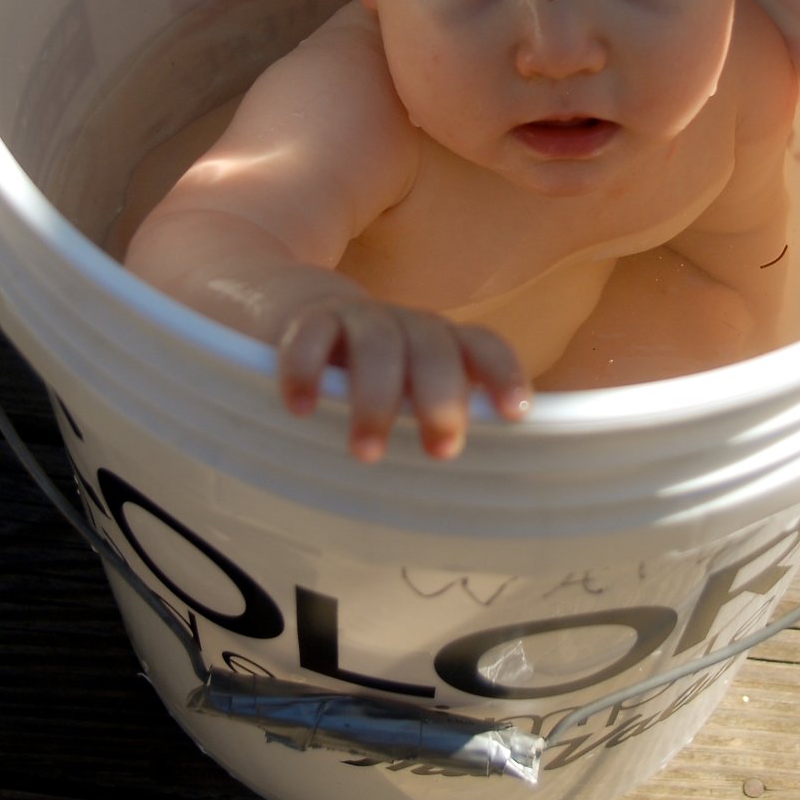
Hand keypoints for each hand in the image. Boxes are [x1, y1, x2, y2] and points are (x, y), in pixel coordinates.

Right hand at [277, 294, 530, 461]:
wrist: (285, 304)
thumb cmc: (361, 373)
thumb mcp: (402, 391)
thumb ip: (427, 424)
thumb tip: (467, 495)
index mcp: (438, 343)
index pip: (482, 346)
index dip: (503, 374)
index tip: (514, 414)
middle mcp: (405, 325)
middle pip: (434, 348)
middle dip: (441, 398)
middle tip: (441, 451)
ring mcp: (356, 318)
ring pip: (378, 343)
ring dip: (376, 397)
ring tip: (366, 452)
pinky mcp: (306, 317)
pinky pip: (310, 336)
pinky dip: (306, 371)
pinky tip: (302, 409)